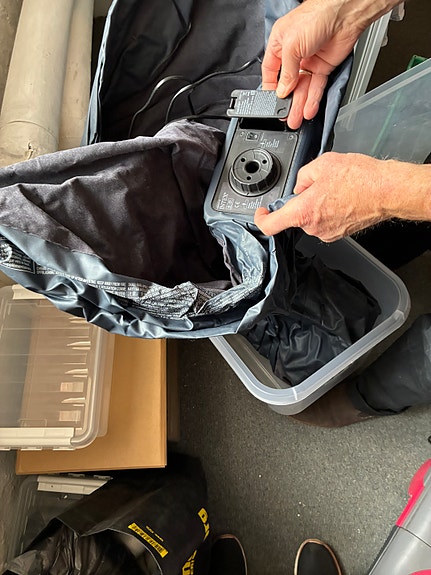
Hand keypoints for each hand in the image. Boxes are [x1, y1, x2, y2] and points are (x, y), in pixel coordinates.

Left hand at [254, 152, 429, 241]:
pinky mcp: (340, 233)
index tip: (262, 213)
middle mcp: (313, 227)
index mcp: (303, 212)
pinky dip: (330, 210)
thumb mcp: (321, 164)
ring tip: (336, 189)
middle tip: (318, 184)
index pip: (271, 226)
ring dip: (317, 204)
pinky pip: (326, 220)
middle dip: (301, 200)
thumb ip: (302, 176)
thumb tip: (300, 185)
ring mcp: (328, 233)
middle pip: (295, 216)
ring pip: (312, 217)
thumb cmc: (359, 179)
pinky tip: (343, 197)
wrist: (387, 191)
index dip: (261, 219)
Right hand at [262, 0, 396, 128]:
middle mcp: (294, 54)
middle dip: (287, 101)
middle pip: (288, 84)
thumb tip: (282, 91)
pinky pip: (316, 87)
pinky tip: (308, 109)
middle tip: (284, 116)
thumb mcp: (291, 45)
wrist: (344, 14)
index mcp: (280, 45)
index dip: (270, 88)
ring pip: (302, 88)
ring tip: (295, 119)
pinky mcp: (323, 67)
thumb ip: (286, 72)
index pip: (271, 71)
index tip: (270, 102)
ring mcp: (309, 62)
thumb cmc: (316, 16)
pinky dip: (313, 99)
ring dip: (299, 104)